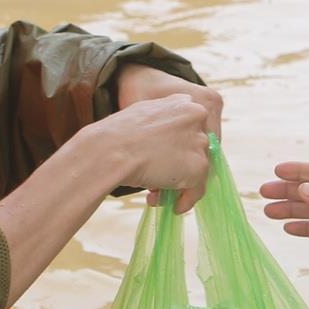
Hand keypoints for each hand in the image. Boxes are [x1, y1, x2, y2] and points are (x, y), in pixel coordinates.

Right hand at [113, 66, 222, 207]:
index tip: (164, 160)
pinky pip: (198, 189)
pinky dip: (187, 200)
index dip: (178, 149)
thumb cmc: (116, 135)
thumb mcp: (142, 115)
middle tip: (157, 180)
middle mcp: (197, 116)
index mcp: (183, 101)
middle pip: (196, 149)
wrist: (110, 149)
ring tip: (157, 194)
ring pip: (198, 170)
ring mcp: (199, 141)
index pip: (192, 129)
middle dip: (177, 167)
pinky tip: (174, 207)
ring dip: (178, 184)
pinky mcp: (198, 166)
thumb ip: (162, 123)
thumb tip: (169, 144)